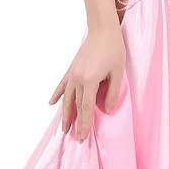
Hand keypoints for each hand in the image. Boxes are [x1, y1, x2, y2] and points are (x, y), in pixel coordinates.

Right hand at [49, 21, 124, 140]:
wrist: (102, 29)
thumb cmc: (113, 49)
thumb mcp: (118, 72)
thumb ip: (112, 93)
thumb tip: (106, 111)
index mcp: (89, 81)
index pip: (86, 108)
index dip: (85, 124)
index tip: (83, 138)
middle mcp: (77, 79)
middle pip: (75, 106)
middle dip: (76, 124)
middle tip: (76, 139)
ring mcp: (72, 73)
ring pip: (67, 99)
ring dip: (65, 114)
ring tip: (64, 128)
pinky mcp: (71, 69)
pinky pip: (62, 85)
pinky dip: (57, 94)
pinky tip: (51, 103)